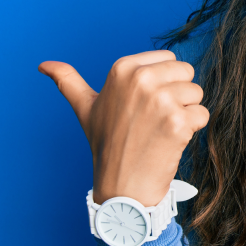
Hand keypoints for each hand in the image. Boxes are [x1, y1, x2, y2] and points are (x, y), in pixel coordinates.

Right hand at [39, 51, 208, 205]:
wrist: (121, 186)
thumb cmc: (106, 145)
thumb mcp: (85, 108)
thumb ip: (67, 81)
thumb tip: (43, 65)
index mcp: (122, 69)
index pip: (170, 59)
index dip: (163, 83)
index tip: (143, 105)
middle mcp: (141, 79)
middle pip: (186, 73)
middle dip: (178, 95)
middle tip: (154, 119)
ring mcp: (160, 100)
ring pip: (197, 93)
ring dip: (186, 113)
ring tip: (161, 130)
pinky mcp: (178, 121)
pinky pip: (202, 114)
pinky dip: (193, 130)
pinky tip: (170, 142)